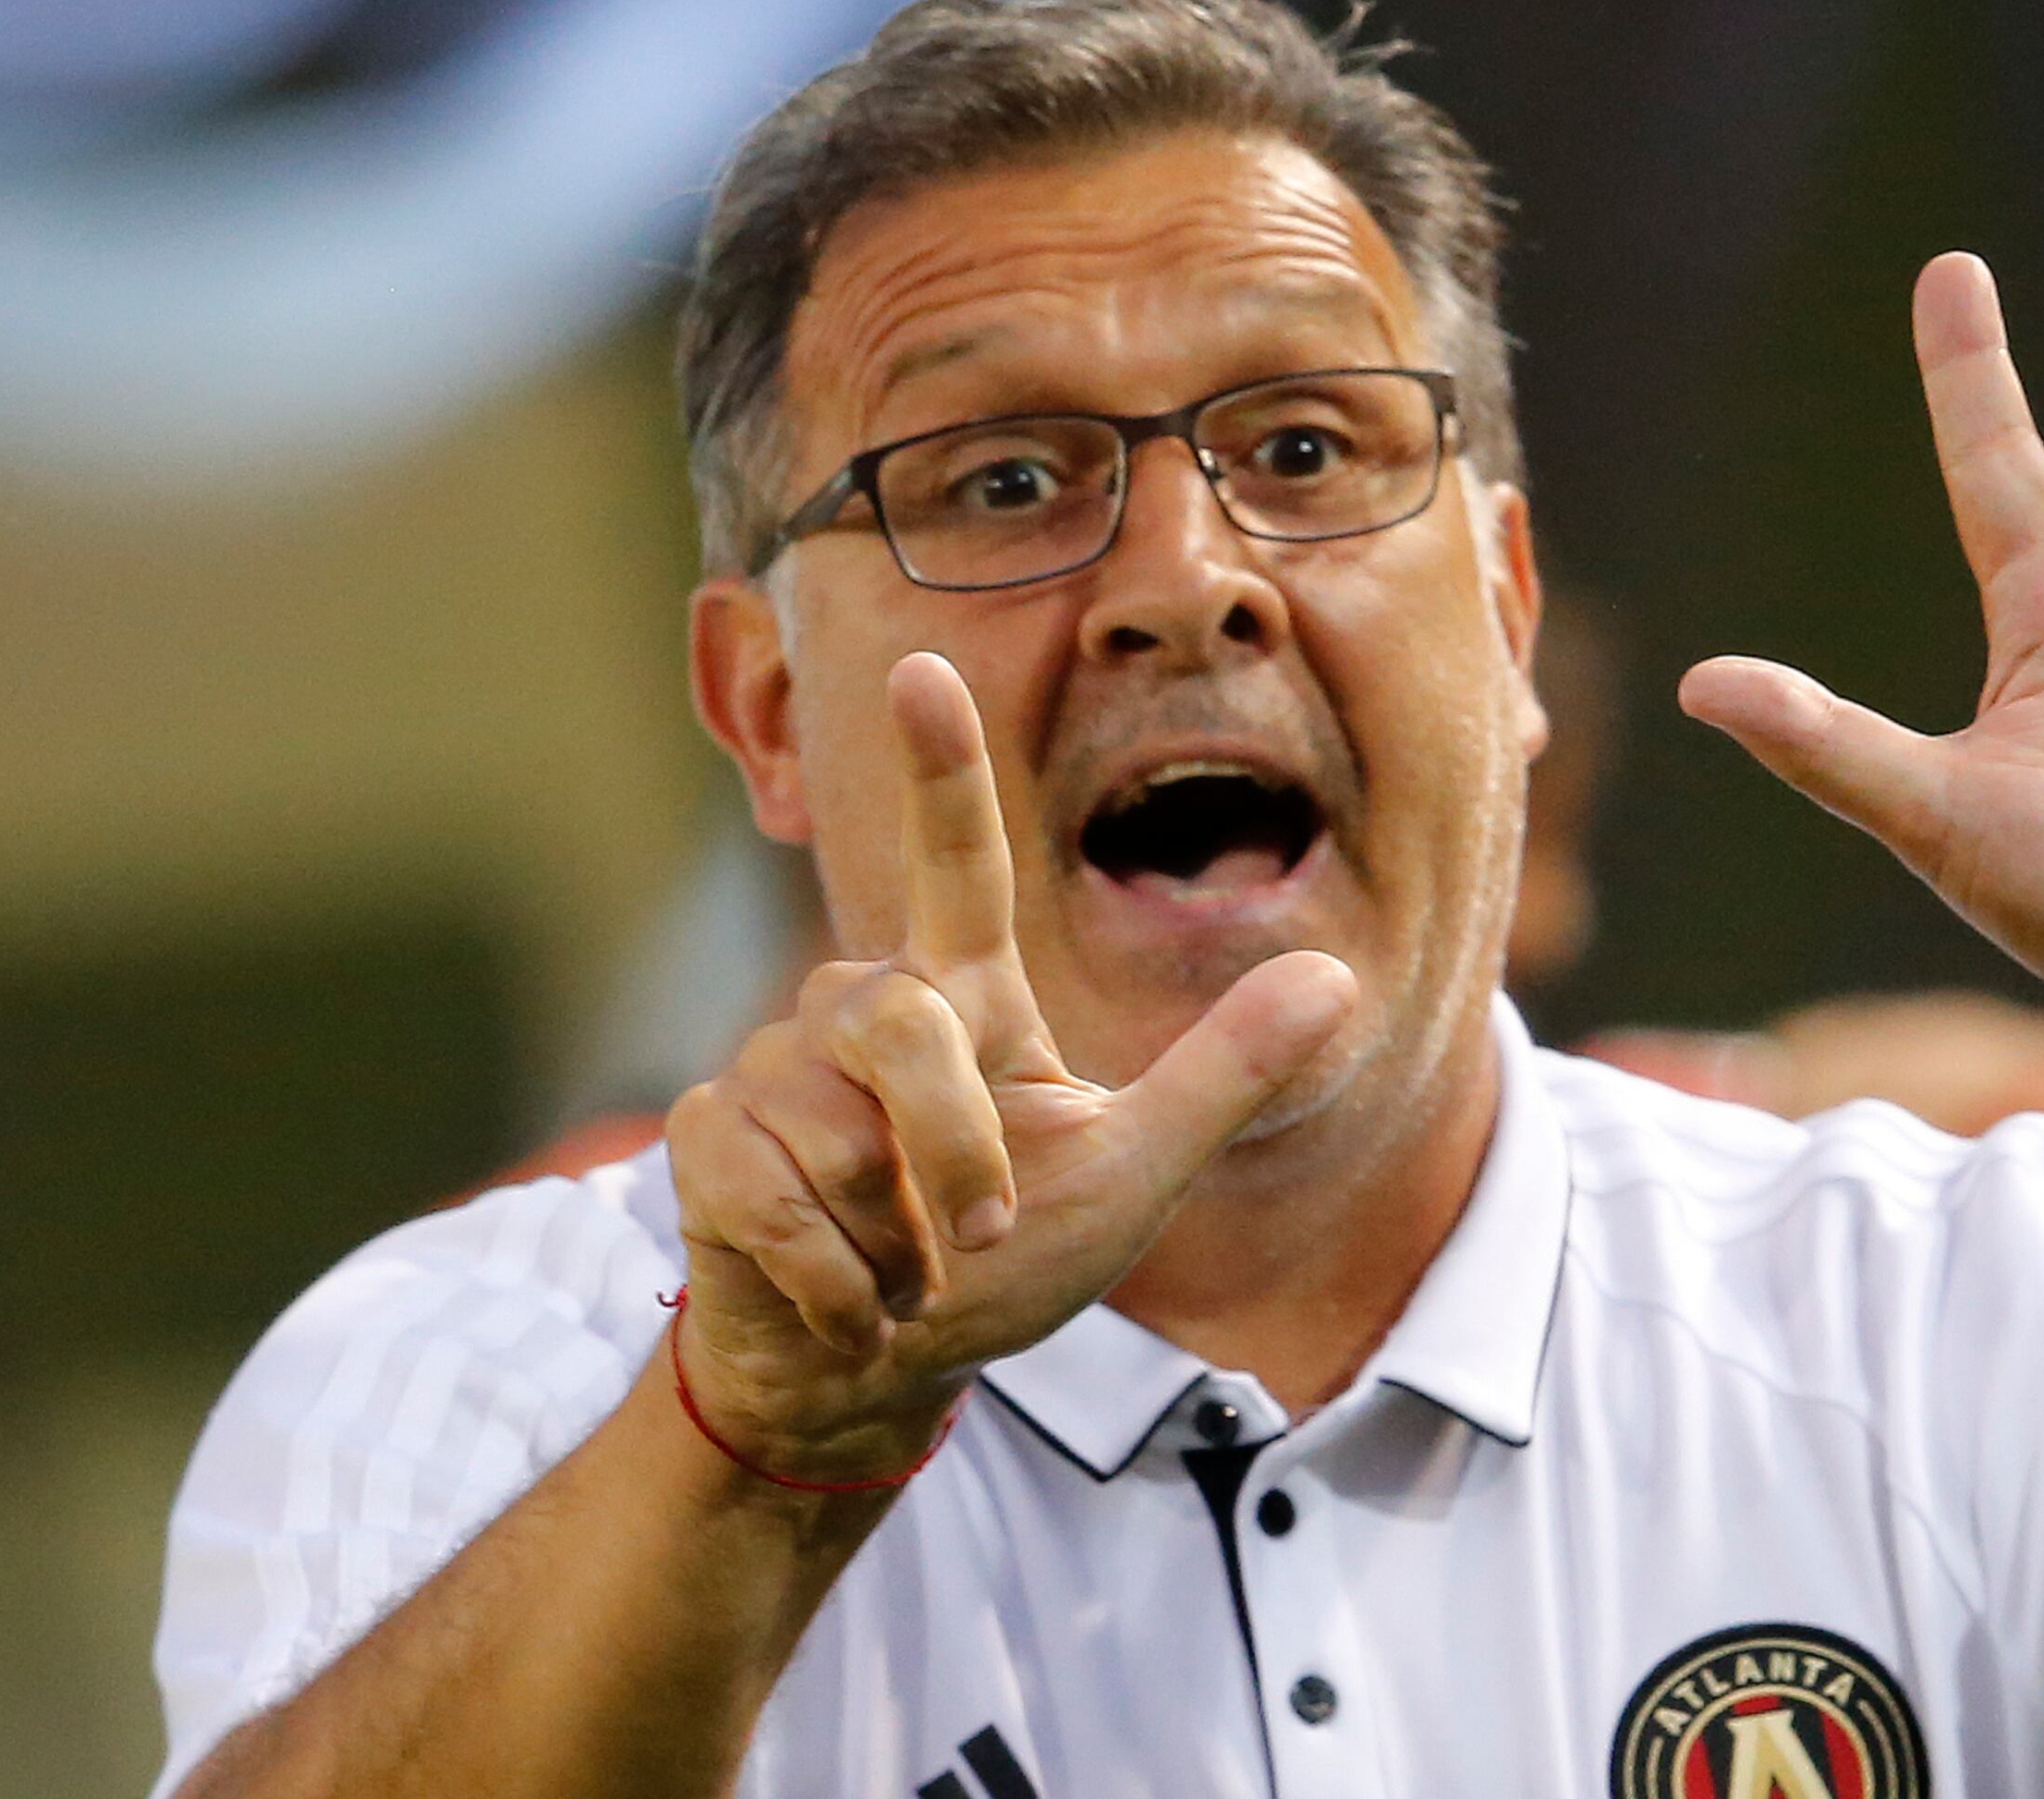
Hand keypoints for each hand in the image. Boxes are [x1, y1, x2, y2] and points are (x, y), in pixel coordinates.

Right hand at [663, 652, 1356, 1479]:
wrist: (868, 1373)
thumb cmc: (995, 1267)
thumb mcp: (1132, 1173)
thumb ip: (1220, 1076)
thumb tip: (1338, 979)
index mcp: (958, 993)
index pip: (955, 859)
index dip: (943, 768)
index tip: (923, 671)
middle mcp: (858, 1007)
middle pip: (900, 1029)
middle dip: (953, 1156)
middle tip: (979, 1243)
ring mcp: (770, 1069)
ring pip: (834, 1133)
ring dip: (891, 1242)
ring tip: (902, 1277)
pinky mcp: (705, 1142)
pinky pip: (772, 1198)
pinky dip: (832, 1284)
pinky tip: (848, 1310)